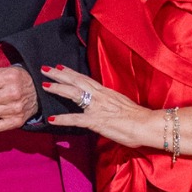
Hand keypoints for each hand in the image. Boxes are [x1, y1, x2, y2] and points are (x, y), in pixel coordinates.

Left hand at [39, 64, 154, 147]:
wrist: (147, 124)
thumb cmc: (137, 118)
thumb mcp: (120, 105)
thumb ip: (108, 104)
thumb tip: (102, 106)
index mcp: (105, 92)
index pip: (85, 79)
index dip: (71, 73)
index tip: (60, 67)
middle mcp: (100, 96)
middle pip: (76, 81)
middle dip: (59, 74)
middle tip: (45, 69)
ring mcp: (97, 107)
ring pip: (74, 93)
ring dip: (58, 88)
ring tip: (44, 84)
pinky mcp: (96, 121)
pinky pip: (76, 119)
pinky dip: (62, 119)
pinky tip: (51, 119)